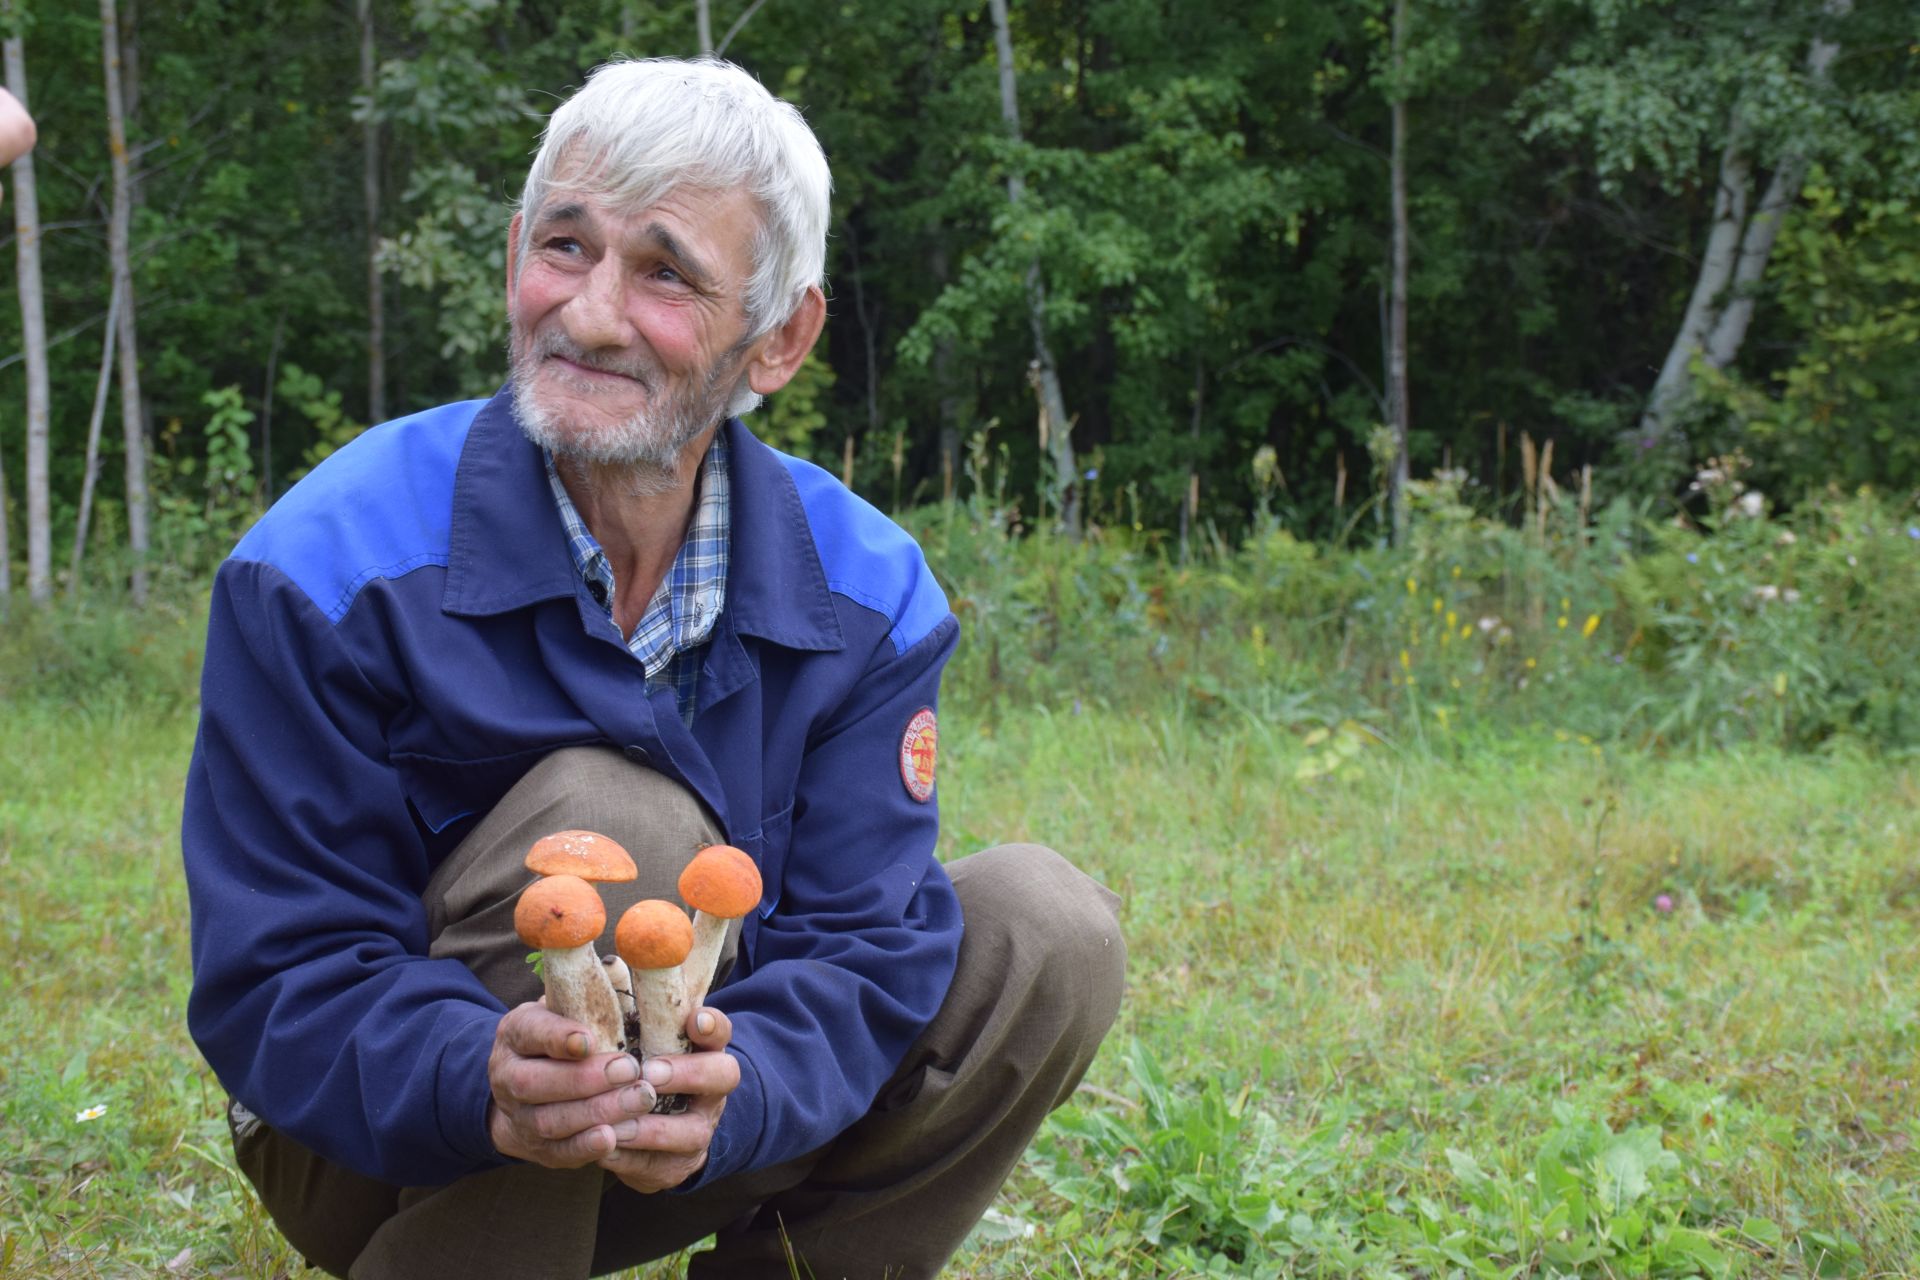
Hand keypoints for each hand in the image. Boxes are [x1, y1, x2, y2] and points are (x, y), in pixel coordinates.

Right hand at [487, 1002, 658, 1167]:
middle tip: (630, 1070)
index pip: (530, 1032)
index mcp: (516, 1032)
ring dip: (596, 1112)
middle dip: (584, 1079)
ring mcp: (519, 1116)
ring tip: (638, 1099)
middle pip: (535, 1083)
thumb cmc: (562, 1037)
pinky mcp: (537, 1149)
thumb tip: (619, 964)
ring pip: (549, 1121)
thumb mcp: (565, 1007)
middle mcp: (507, 1075)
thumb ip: (590, 991)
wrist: (524, 1090)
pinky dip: (585, 1148)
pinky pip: (558, 1153)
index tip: (588, 1039)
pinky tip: (614, 1137)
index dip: (557, 1037)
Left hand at [599, 1006, 739, 1192]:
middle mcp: (711, 1090)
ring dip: (653, 1129)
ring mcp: (699, 1129)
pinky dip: (630, 1160)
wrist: (655, 1133)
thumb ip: (631, 1005)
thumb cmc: (640, 1066)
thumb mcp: (639, 1036)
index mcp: (704, 1050)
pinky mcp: (677, 1165)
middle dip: (687, 1074)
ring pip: (691, 1132)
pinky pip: (659, 1167)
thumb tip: (609, 963)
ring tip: (620, 1124)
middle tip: (650, 1074)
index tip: (694, 1019)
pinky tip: (605, 1149)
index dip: (712, 1025)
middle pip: (722, 1076)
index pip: (719, 1030)